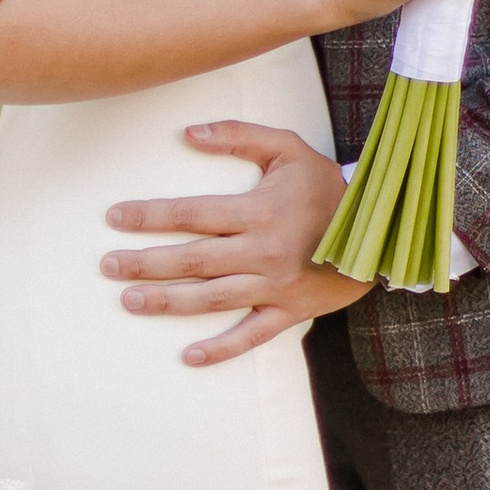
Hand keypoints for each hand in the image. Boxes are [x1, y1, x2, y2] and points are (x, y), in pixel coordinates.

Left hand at [102, 123, 372, 363]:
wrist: (381, 230)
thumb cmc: (327, 187)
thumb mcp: (288, 149)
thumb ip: (239, 137)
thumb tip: (189, 133)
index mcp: (258, 212)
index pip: (191, 214)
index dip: (150, 216)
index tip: (114, 217)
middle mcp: (262, 252)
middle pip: (192, 261)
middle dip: (145, 264)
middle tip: (107, 266)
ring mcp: (275, 287)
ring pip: (211, 299)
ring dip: (167, 302)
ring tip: (130, 301)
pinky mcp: (289, 312)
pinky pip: (251, 336)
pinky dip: (221, 349)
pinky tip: (189, 356)